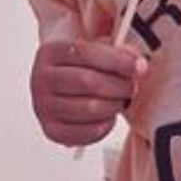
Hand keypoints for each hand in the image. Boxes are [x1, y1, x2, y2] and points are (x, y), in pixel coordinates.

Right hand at [30, 39, 147, 146]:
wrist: (62, 80)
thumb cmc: (85, 63)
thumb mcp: (98, 47)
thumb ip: (119, 52)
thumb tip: (139, 66)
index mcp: (50, 52)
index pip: (85, 53)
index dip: (117, 60)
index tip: (140, 66)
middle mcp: (40, 79)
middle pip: (88, 82)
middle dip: (119, 85)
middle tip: (132, 87)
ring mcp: (42, 106)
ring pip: (89, 108)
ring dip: (114, 105)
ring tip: (122, 100)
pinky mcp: (50, 130)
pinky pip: (84, 133)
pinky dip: (105, 126)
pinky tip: (110, 116)